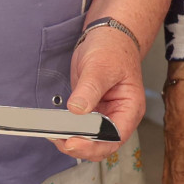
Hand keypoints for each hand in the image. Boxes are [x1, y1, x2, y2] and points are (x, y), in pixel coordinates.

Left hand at [55, 28, 142, 160]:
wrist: (107, 36)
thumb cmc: (113, 49)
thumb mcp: (101, 66)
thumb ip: (89, 89)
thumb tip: (77, 109)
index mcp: (130, 109)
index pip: (114, 137)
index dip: (93, 145)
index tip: (72, 142)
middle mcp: (119, 116)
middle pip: (102, 145)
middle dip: (80, 147)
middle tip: (58, 140)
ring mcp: (104, 115)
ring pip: (90, 140)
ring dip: (72, 141)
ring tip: (53, 134)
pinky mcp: (91, 111)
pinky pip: (80, 128)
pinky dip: (68, 131)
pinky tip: (55, 127)